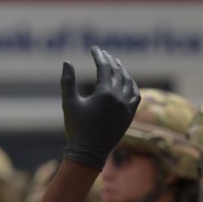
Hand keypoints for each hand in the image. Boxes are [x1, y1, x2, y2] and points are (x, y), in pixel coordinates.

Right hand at [60, 45, 139, 167]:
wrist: (89, 152)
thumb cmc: (76, 127)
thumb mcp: (69, 102)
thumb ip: (68, 81)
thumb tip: (67, 61)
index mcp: (104, 93)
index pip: (104, 68)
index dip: (99, 56)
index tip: (94, 49)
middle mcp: (118, 98)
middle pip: (118, 72)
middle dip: (110, 61)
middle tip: (104, 54)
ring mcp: (126, 107)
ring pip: (129, 82)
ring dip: (123, 71)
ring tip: (117, 64)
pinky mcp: (130, 116)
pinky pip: (135, 96)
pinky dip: (133, 86)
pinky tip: (128, 82)